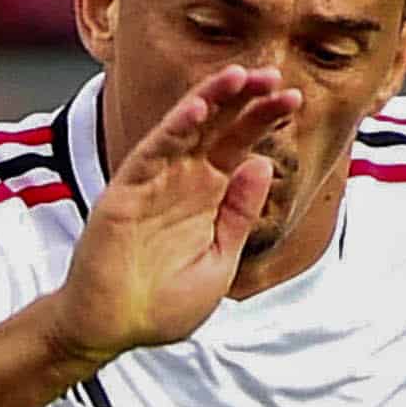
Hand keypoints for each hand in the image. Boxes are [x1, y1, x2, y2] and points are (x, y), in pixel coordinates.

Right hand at [50, 65, 300, 360]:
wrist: (112, 330)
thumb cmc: (162, 305)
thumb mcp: (220, 260)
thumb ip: (239, 213)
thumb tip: (261, 162)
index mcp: (208, 197)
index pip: (240, 145)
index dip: (263, 118)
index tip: (292, 97)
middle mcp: (181, 182)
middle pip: (217, 128)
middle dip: (244, 100)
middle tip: (272, 76)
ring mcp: (152, 185)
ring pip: (183, 131)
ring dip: (209, 101)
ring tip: (238, 76)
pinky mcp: (125, 193)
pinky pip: (150, 154)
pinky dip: (172, 131)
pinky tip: (196, 111)